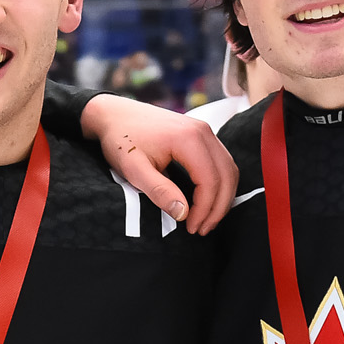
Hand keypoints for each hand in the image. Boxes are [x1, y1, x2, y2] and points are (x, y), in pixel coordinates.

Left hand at [79, 93, 237, 233]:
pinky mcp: (201, 134)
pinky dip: (219, 183)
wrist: (114, 114)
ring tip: (206, 220)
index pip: (210, 180)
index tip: (192, 228)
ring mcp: (204, 130)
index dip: (205, 209)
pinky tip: (206, 201)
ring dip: (222, 197)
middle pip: (226, 175)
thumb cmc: (121, 140)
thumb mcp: (134, 169)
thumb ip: (159, 191)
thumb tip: (183, 213)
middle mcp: (202, 131)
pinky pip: (221, 162)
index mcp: (188, 138)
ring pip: (228, 169)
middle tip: (203, 230)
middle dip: (218, 207)